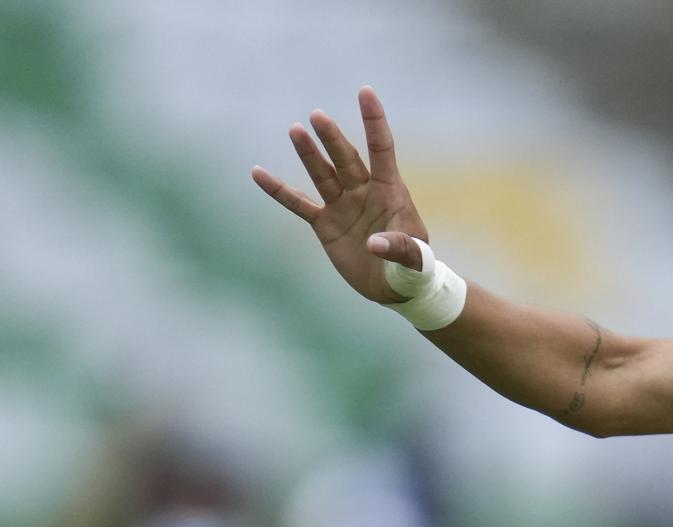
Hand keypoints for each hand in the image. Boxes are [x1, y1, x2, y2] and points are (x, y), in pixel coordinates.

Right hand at [252, 86, 433, 305]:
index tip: (365, 92)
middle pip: (345, 158)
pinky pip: (298, 204)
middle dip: (332, 139)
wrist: (395, 288)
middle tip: (318, 116)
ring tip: (296, 130)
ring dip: (308, 154)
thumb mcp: (414, 261)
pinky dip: (278, 191)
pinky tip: (258, 173)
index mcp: (390, 191)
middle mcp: (363, 191)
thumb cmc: (412, 270)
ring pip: (322, 174)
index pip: (381, 149)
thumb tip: (374, 244)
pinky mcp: (325, 223)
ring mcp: (342, 205)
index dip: (374, 122)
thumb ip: (400, 249)